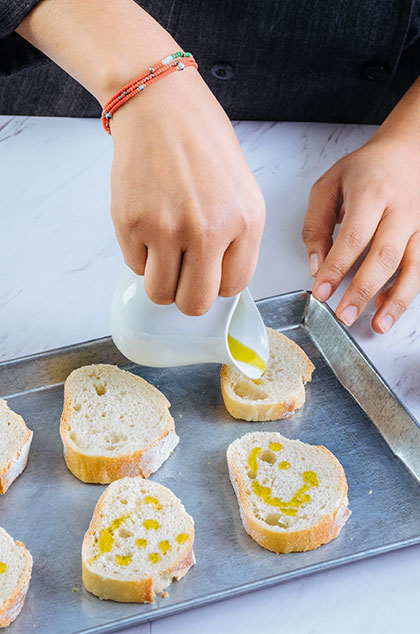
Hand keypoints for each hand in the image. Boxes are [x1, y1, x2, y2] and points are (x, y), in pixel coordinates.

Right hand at [110, 70, 264, 314]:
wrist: (160, 106)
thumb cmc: (201, 142)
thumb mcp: (241, 191)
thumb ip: (236, 239)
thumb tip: (220, 279)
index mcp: (245, 221)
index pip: (232, 288)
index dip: (216, 285)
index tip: (207, 274)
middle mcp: (208, 230)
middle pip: (194, 304)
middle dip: (186, 296)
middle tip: (181, 276)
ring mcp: (166, 228)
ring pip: (159, 294)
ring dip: (159, 280)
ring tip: (162, 252)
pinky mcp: (131, 222)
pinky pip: (134, 266)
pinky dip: (139, 254)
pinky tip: (147, 224)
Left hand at [302, 137, 419, 332]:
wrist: (406, 152)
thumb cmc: (365, 171)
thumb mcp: (328, 187)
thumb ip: (316, 226)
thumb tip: (316, 265)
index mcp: (372, 193)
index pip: (354, 236)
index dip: (337, 267)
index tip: (321, 290)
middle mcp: (400, 210)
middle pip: (384, 256)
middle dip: (362, 290)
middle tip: (343, 315)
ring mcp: (417, 225)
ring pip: (412, 267)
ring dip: (394, 301)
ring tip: (376, 326)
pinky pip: (419, 269)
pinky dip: (404, 293)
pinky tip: (387, 309)